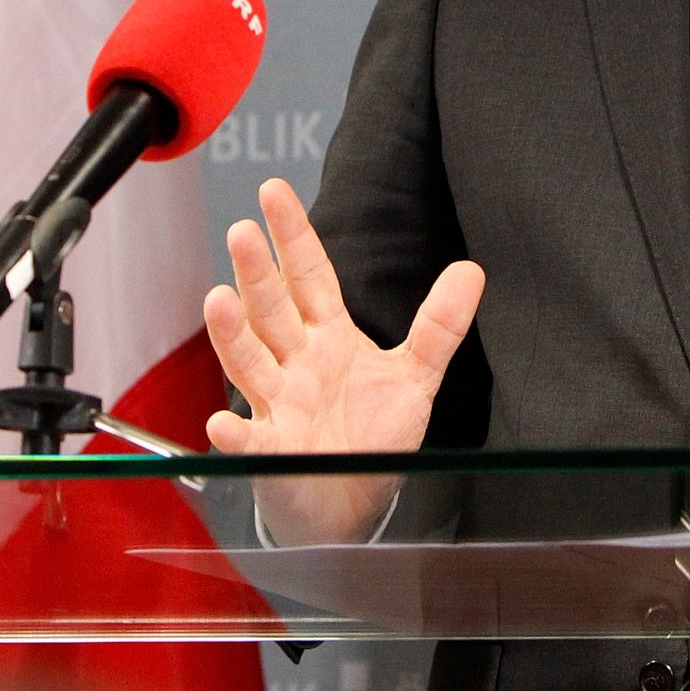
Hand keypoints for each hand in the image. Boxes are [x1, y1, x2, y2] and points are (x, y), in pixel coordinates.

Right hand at [203, 176, 484, 544]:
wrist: (352, 500)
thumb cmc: (371, 433)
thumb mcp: (415, 373)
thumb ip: (439, 324)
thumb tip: (471, 270)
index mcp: (328, 335)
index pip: (309, 275)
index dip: (294, 234)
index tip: (273, 190)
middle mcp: (295, 362)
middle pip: (273, 309)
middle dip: (257, 272)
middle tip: (243, 230)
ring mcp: (278, 405)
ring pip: (251, 362)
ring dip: (232, 335)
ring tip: (218, 300)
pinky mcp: (272, 454)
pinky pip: (251, 442)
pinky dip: (235, 435)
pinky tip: (221, 423)